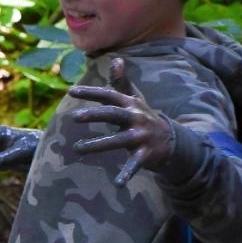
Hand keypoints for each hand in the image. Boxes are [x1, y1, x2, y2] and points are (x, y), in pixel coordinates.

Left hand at [69, 57, 174, 186]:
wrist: (170, 140)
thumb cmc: (144, 117)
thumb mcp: (134, 99)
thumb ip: (121, 82)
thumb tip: (116, 58)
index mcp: (130, 104)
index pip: (109, 95)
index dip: (91, 92)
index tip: (71, 90)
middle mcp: (136, 118)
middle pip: (113, 114)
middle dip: (95, 114)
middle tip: (74, 116)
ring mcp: (141, 136)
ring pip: (117, 141)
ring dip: (97, 145)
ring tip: (77, 148)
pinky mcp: (145, 154)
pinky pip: (134, 165)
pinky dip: (127, 174)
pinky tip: (118, 184)